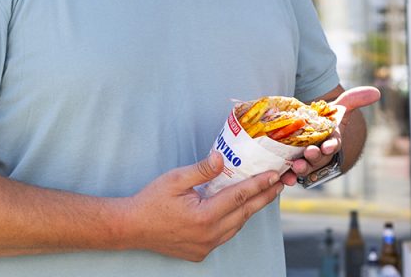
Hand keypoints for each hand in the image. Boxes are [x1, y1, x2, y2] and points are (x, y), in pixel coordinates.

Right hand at [123, 152, 282, 261]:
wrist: (132, 228)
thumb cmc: (151, 202)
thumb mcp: (175, 179)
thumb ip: (201, 170)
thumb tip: (221, 158)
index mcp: (204, 216)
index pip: (240, 196)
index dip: (259, 184)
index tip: (274, 175)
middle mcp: (209, 235)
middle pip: (244, 213)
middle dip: (263, 197)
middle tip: (279, 183)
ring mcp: (206, 246)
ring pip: (237, 226)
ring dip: (251, 209)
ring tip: (264, 194)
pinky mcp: (201, 252)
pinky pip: (225, 235)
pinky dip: (235, 221)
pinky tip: (239, 210)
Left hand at [280, 86, 380, 186]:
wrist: (308, 132)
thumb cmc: (326, 122)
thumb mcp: (338, 109)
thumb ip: (354, 100)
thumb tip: (376, 92)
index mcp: (331, 141)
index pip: (334, 144)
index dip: (331, 145)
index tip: (328, 146)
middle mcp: (320, 154)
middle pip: (319, 158)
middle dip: (315, 156)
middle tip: (310, 152)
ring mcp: (307, 162)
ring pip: (306, 168)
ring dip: (302, 169)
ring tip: (297, 166)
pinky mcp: (294, 168)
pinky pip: (292, 175)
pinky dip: (290, 178)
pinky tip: (286, 179)